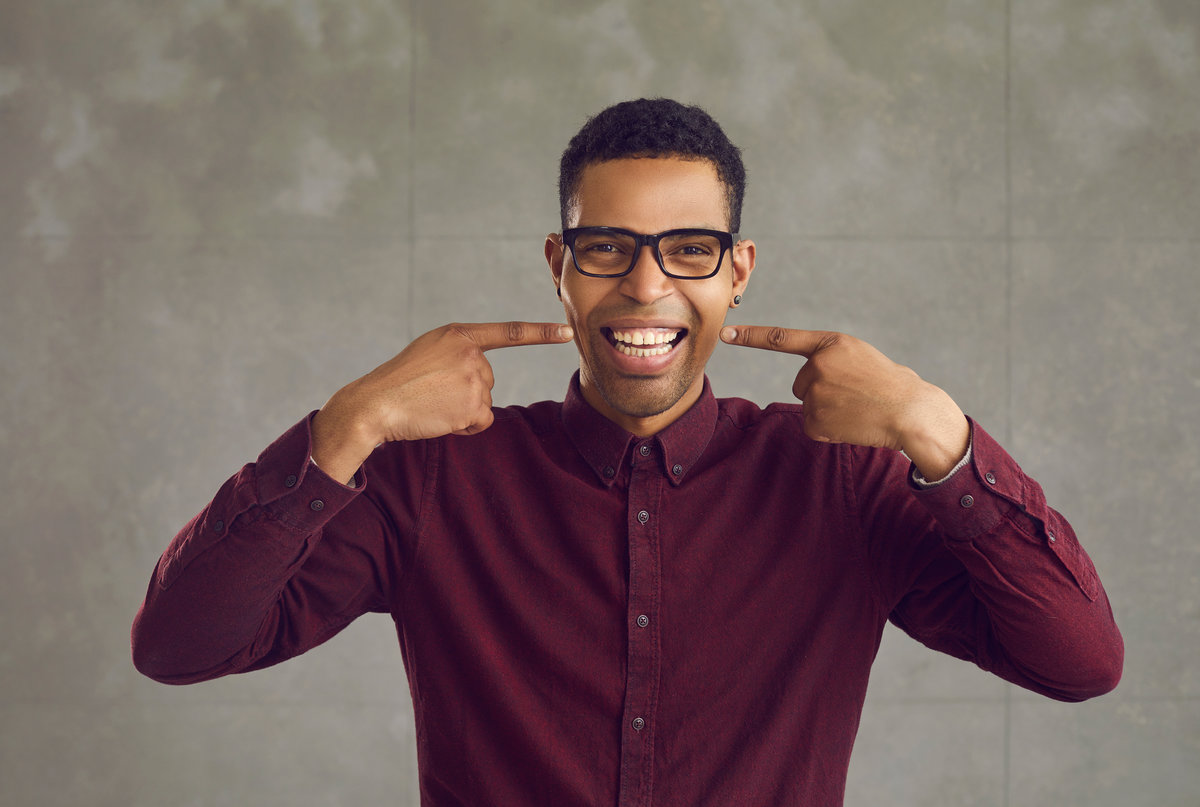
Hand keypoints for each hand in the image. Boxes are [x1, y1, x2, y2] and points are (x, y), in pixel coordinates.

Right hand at [312, 321, 572, 482]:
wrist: (374, 404)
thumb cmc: (397, 383)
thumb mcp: (428, 354)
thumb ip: (458, 357)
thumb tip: (482, 382)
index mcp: (458, 334)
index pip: (508, 332)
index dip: (540, 333)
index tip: (567, 332)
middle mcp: (471, 353)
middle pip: (487, 380)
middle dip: (465, 393)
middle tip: (432, 394)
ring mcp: (474, 378)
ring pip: (483, 402)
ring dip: (462, 411)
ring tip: (431, 405)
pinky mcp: (473, 403)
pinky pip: (482, 421)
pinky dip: (464, 426)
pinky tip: (440, 418)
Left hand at [720, 325, 968, 479]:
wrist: (910, 412)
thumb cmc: (890, 384)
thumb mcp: (860, 357)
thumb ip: (831, 360)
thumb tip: (810, 381)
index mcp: (831, 344)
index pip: (782, 339)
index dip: (751, 336)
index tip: (726, 332)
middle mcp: (818, 366)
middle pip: (801, 382)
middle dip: (821, 390)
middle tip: (853, 394)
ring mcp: (815, 393)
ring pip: (808, 404)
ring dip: (827, 410)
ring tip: (857, 408)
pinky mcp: (816, 419)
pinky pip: (813, 426)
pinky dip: (829, 429)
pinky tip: (851, 423)